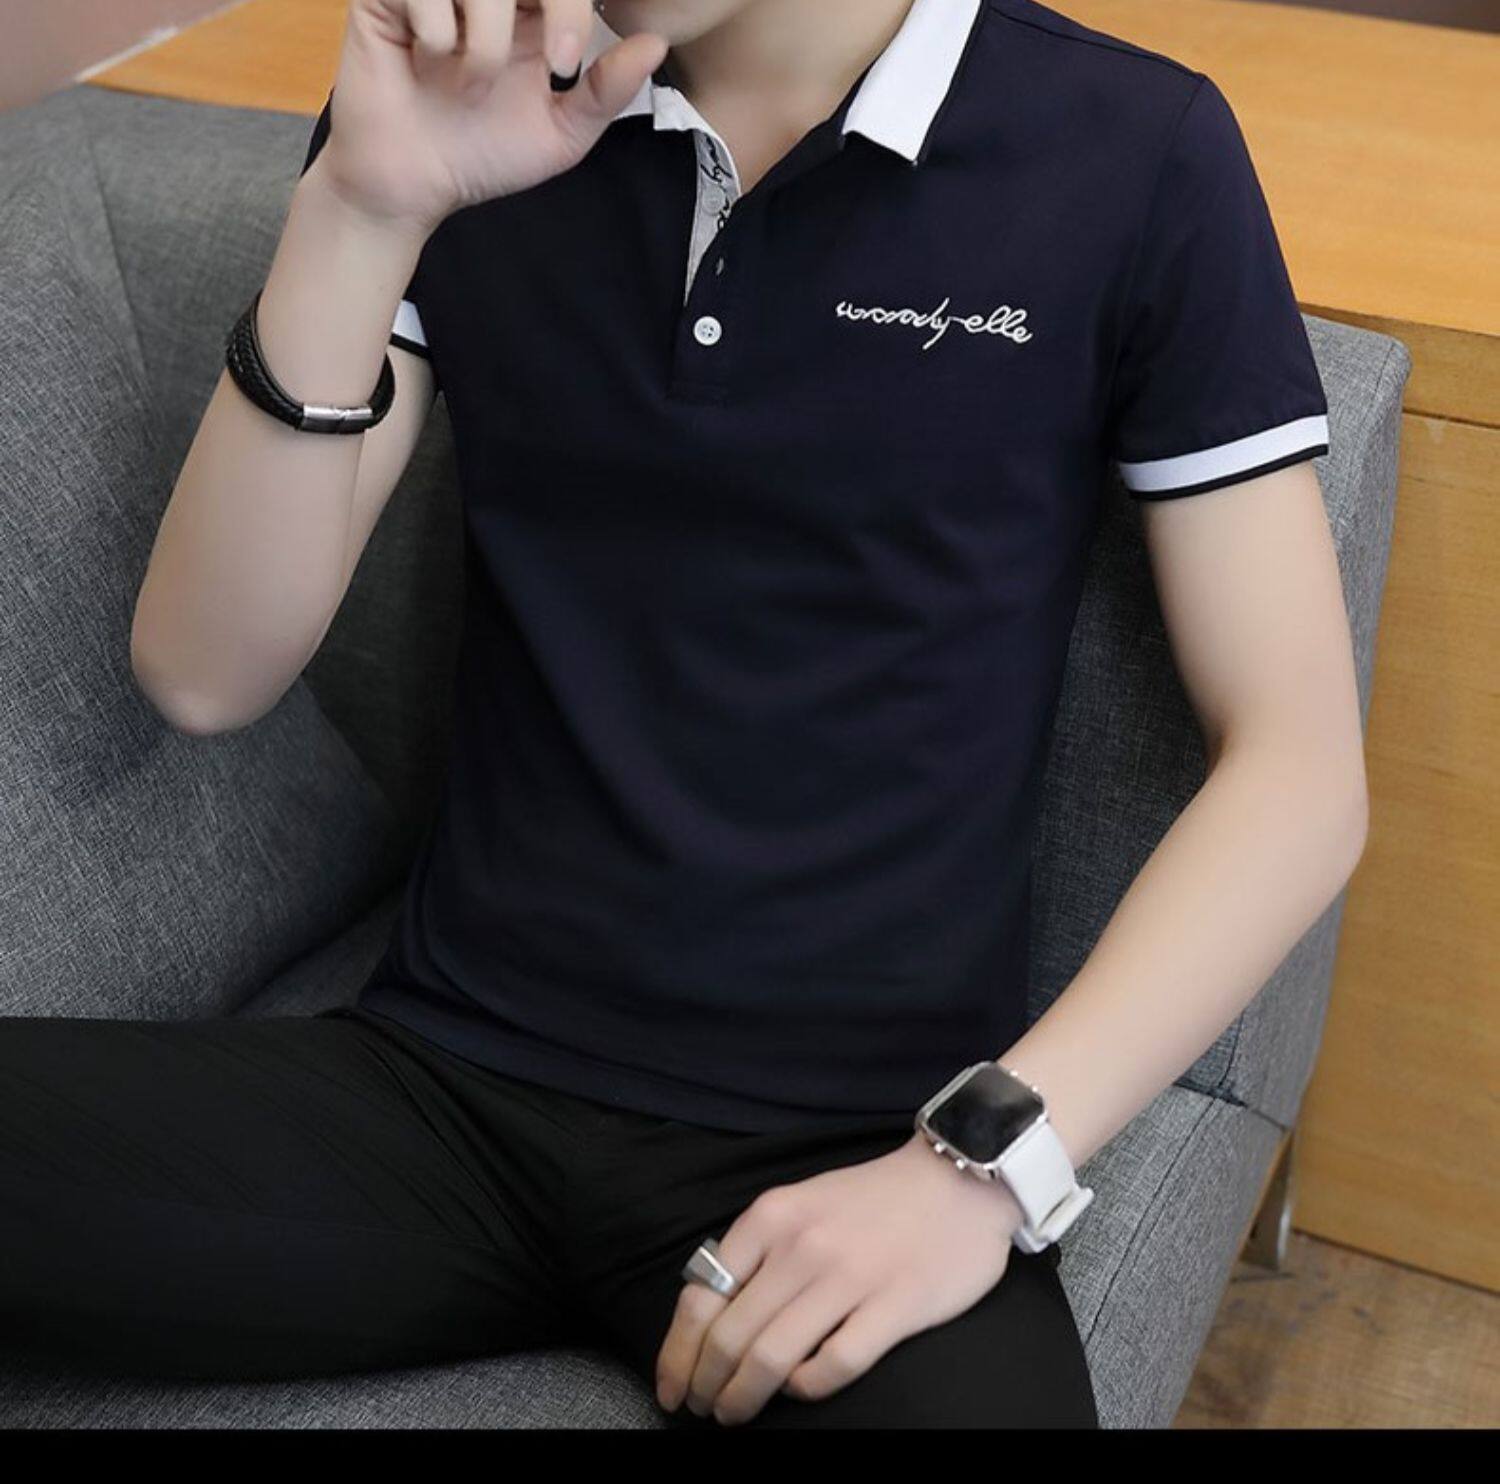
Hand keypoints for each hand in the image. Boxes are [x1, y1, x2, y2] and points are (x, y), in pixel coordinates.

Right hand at [314, 0, 668, 231]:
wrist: (413, 186)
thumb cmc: (483, 156)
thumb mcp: (560, 134)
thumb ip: (608, 91)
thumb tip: (655, 44)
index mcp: (533, 11)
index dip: (572, 9)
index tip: (566, 63)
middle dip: (555, 6)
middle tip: (552, 63)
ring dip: (488, 38)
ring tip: (471, 84)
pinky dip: (436, 31)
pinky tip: (424, 60)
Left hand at [654, 1131, 1025, 1425]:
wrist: (958, 1179)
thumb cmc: (874, 1199)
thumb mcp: (802, 1203)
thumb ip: (759, 1249)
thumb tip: (710, 1309)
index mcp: (772, 1217)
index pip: (702, 1296)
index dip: (677, 1352)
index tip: (671, 1385)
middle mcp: (802, 1247)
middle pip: (729, 1336)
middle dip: (705, 1385)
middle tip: (702, 1408)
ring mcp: (849, 1278)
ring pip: (771, 1358)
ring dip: (743, 1397)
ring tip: (735, 1414)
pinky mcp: (895, 1307)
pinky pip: (833, 1365)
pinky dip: (805, 1387)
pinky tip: (800, 1388)